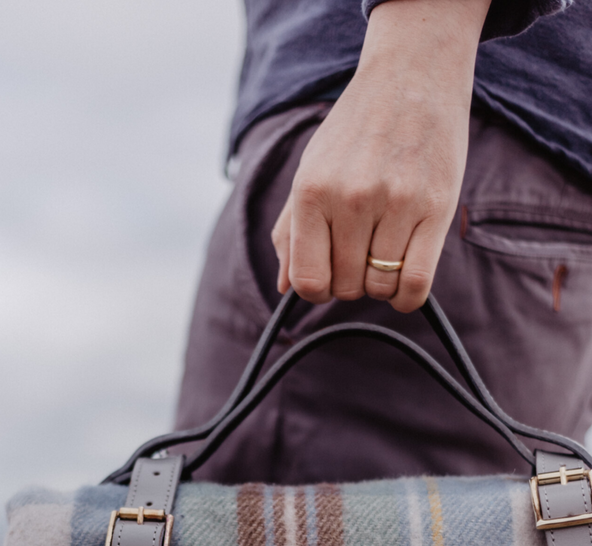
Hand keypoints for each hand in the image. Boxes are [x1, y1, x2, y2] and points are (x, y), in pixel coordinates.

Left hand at [272, 0, 491, 312]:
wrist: (413, 74)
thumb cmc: (356, 130)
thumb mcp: (311, 170)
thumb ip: (291, 230)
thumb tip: (284, 288)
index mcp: (313, 191)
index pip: (307, 281)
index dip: (316, 291)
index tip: (327, 276)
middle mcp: (352, 198)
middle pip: (346, 287)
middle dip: (351, 281)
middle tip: (360, 253)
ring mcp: (397, 203)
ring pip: (380, 287)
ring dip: (380, 283)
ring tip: (383, 251)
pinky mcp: (437, 207)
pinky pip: (416, 283)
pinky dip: (407, 297)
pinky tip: (403, 282)